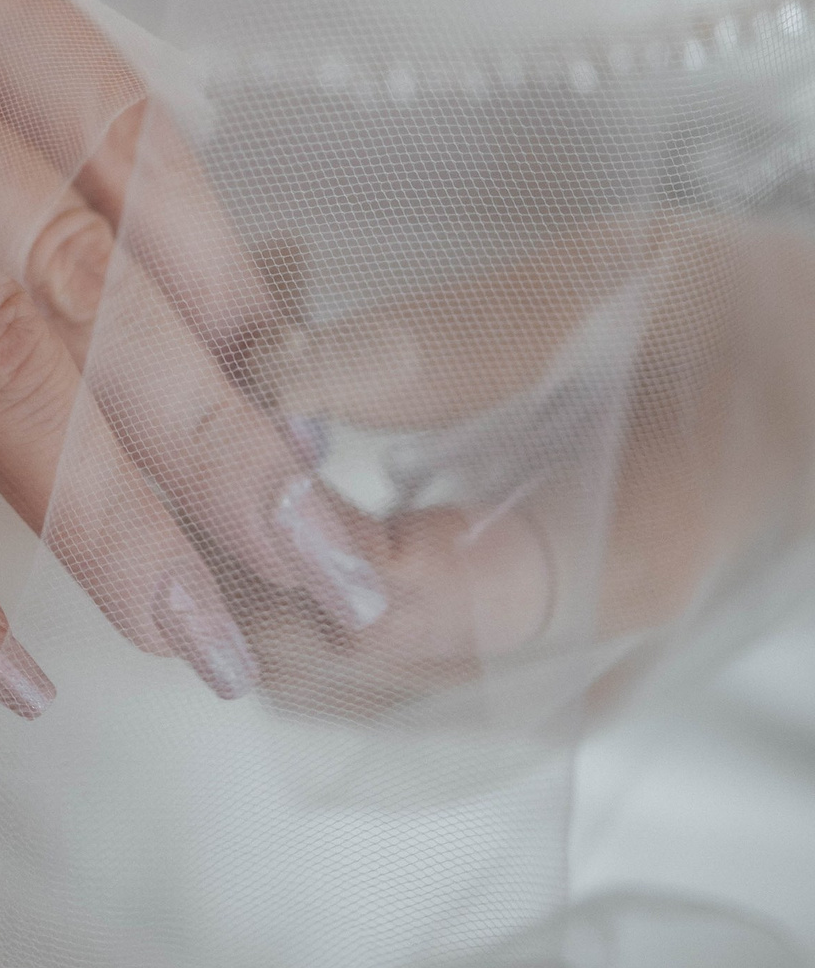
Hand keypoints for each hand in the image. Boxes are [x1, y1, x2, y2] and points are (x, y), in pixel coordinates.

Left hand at [254, 215, 814, 704]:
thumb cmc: (760, 319)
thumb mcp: (632, 281)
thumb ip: (462, 338)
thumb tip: (286, 375)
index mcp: (603, 579)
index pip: (379, 613)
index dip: (275, 522)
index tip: (232, 412)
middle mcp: (561, 668)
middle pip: (325, 662)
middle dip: (236, 530)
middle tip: (209, 393)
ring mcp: (538, 686)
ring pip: (322, 677)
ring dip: (250, 554)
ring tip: (239, 414)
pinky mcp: (515, 669)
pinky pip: (360, 667)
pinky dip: (293, 576)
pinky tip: (289, 473)